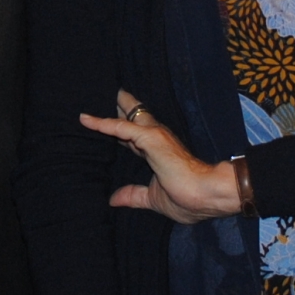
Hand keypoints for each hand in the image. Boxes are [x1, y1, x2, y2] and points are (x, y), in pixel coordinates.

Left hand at [84, 92, 243, 225]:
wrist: (208, 195)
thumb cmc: (188, 198)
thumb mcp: (153, 199)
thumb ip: (134, 195)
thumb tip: (114, 199)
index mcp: (157, 152)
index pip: (133, 136)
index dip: (118, 130)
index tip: (101, 123)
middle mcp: (155, 139)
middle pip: (132, 117)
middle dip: (118, 107)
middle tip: (100, 96)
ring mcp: (153, 136)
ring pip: (127, 115)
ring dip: (111, 106)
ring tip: (93, 94)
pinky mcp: (151, 138)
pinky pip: (121, 127)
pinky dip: (103, 123)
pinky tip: (86, 119)